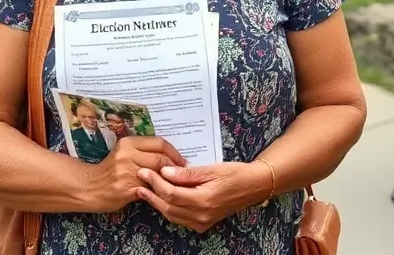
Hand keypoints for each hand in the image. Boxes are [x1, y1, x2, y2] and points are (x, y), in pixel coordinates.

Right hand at [84, 136, 185, 213]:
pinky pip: (149, 188)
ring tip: (177, 180)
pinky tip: (164, 190)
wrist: (88, 187)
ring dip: (169, 177)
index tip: (182, 158)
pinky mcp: (126, 189)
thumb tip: (169, 154)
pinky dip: (159, 188)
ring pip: (157, 173)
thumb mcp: (124, 153)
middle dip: (175, 165)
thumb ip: (142, 151)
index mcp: (128, 143)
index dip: (173, 151)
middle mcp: (127, 155)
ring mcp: (126, 173)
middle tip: (184, 170)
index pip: (158, 143)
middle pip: (160, 158)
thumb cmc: (110, 169)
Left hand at [137, 160, 271, 232]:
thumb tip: (165, 171)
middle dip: (152, 193)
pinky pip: (180, 219)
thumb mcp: (213, 168)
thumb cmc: (236, 173)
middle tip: (139, 180)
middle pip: (168, 206)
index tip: (146, 171)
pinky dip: (169, 209)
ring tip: (144, 191)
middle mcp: (200, 215)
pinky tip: (162, 200)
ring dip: (157, 203)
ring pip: (172, 215)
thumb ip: (188, 173)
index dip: (156, 182)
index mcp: (203, 199)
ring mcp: (201, 222)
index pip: (171, 193)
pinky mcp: (203, 224)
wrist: (254, 186)